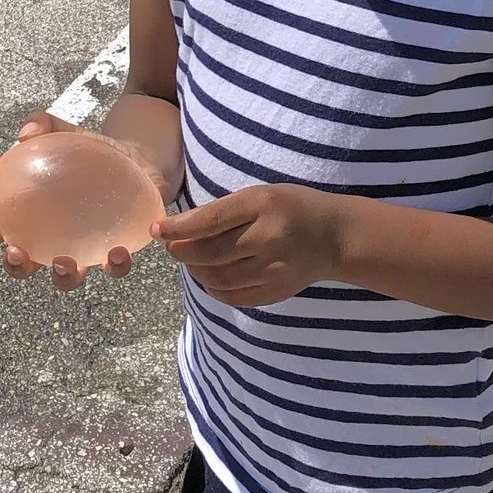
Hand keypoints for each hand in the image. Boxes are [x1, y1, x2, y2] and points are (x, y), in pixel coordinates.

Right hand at [0, 111, 140, 292]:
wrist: (135, 157)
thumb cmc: (90, 148)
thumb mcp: (68, 131)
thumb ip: (44, 125)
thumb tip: (25, 134)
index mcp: (33, 217)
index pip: (3, 230)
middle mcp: (54, 242)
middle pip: (28, 265)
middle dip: (18, 267)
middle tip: (19, 252)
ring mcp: (86, 252)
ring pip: (71, 276)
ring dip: (65, 276)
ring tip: (71, 262)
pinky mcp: (119, 253)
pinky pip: (116, 265)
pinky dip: (117, 263)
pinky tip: (120, 249)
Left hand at [155, 184, 347, 306]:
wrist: (335, 236)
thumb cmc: (291, 208)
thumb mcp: (261, 195)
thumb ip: (225, 211)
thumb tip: (180, 229)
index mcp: (263, 205)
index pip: (210, 220)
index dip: (178, 228)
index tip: (157, 230)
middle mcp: (268, 238)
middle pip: (209, 253)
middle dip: (181, 251)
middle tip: (172, 246)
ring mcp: (273, 269)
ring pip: (217, 278)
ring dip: (195, 270)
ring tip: (191, 261)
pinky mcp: (275, 292)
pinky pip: (232, 297)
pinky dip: (213, 288)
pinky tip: (210, 277)